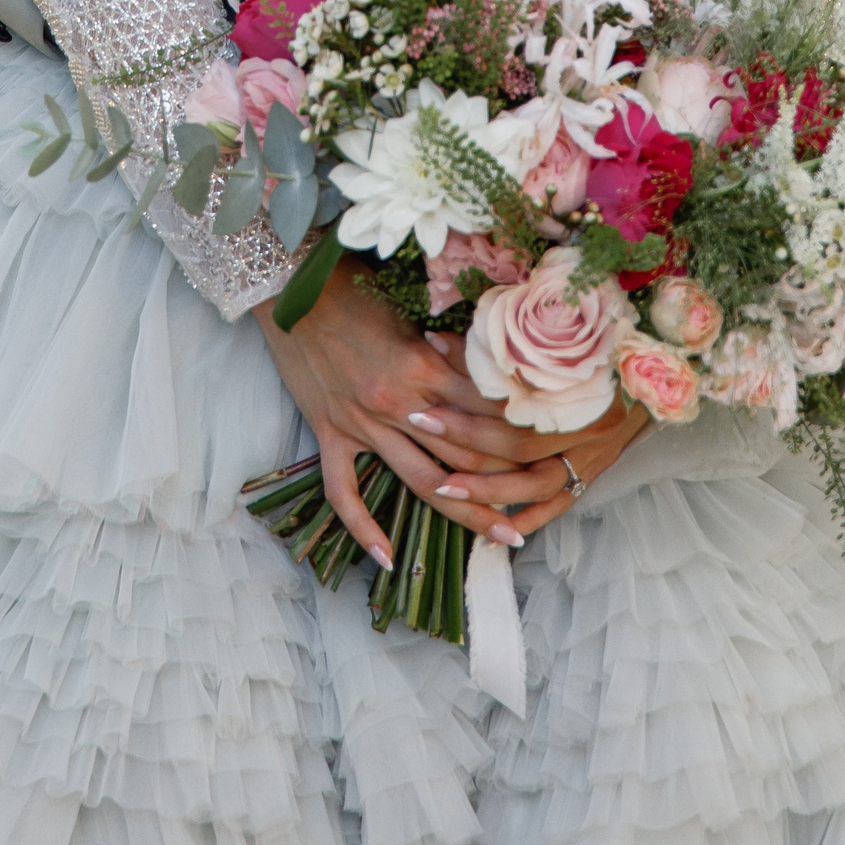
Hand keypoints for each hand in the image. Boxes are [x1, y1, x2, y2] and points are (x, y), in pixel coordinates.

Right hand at [253, 259, 648, 562]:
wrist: (288, 285)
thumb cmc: (352, 285)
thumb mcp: (410, 310)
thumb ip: (447, 347)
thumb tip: (493, 363)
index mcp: (423, 366)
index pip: (486, 409)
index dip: (523, 430)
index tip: (556, 445)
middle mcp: (398, 402)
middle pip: (466, 454)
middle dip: (508, 484)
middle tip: (541, 507)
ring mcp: (362, 422)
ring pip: (422, 481)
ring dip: (465, 514)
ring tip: (500, 540)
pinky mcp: (330, 432)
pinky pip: (345, 491)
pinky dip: (364, 528)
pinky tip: (387, 559)